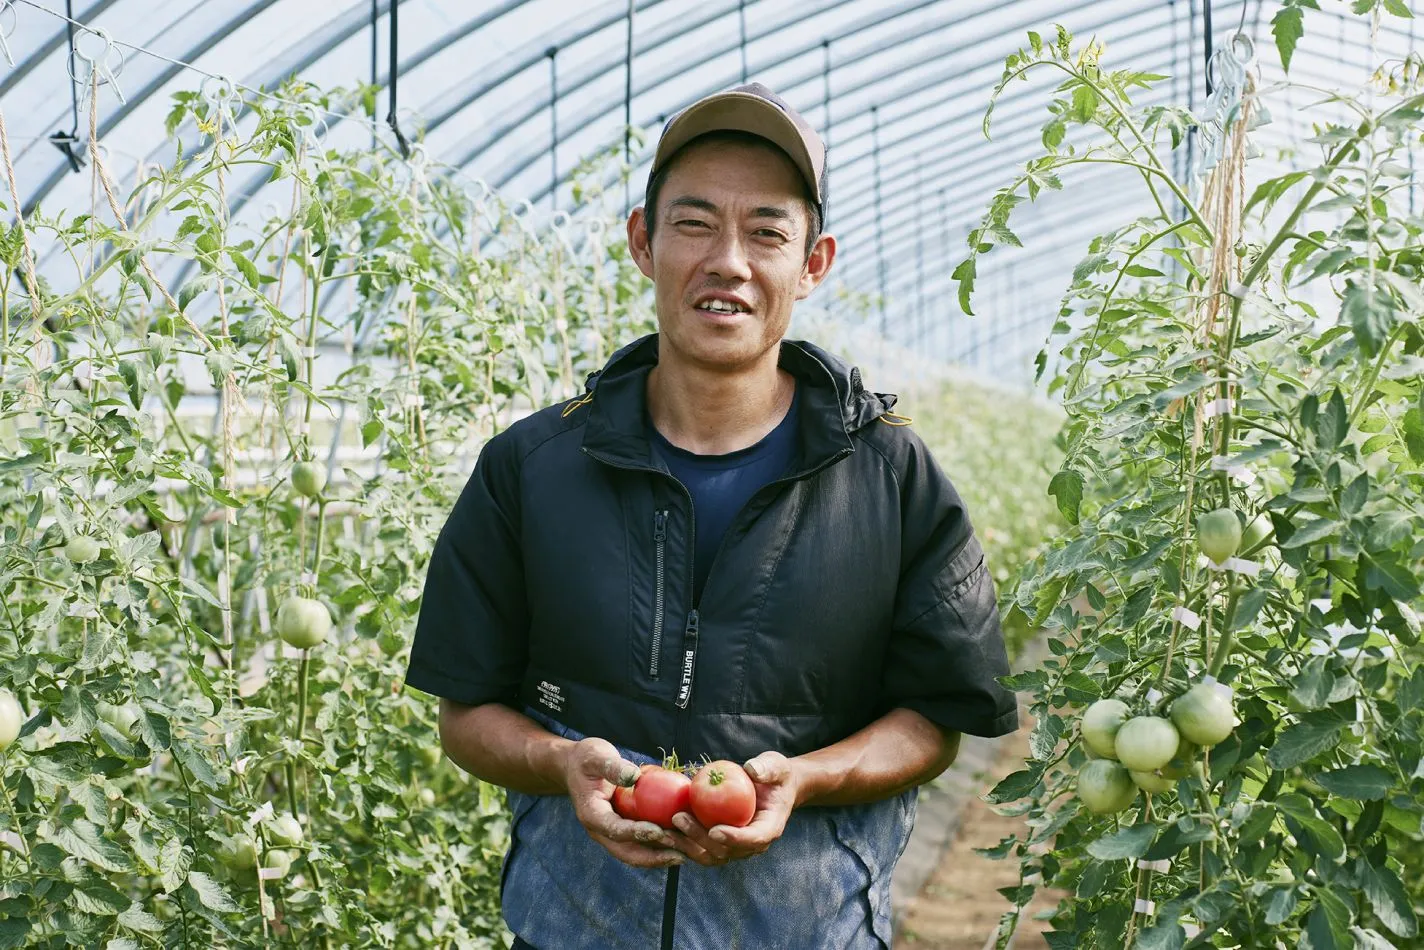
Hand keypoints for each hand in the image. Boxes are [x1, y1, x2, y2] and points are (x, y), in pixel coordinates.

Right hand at [562, 737, 682, 868]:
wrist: (576, 767)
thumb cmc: (587, 758)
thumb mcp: (597, 755)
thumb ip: (612, 766)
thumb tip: (633, 776)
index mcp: (592, 814)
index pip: (615, 829)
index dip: (637, 832)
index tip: (659, 831)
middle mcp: (600, 830)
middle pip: (627, 852)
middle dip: (653, 857)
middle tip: (680, 854)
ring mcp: (611, 833)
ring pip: (636, 853)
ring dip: (660, 857)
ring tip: (687, 854)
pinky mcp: (622, 831)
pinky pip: (641, 844)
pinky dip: (660, 846)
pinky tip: (682, 842)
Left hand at [669, 751, 798, 865]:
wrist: (772, 787)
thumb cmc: (775, 775)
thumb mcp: (776, 766)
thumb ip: (767, 768)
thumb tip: (752, 770)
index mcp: (769, 828)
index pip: (754, 839)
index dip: (734, 838)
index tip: (715, 830)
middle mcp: (752, 844)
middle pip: (725, 851)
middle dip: (700, 838)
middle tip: (679, 818)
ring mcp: (735, 847)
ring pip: (709, 855)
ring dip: (686, 845)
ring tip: (664, 828)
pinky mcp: (719, 843)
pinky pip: (699, 848)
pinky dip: (682, 842)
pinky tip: (663, 829)